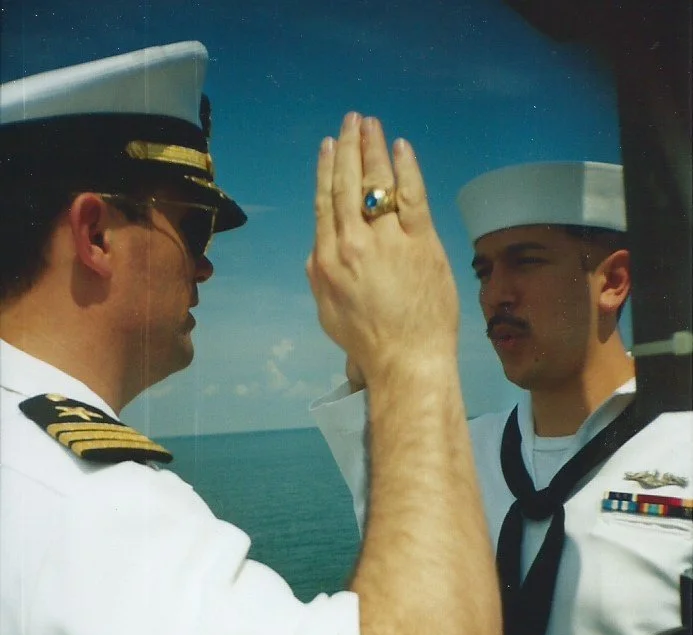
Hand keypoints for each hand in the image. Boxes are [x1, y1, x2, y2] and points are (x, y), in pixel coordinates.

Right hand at [306, 113, 458, 385]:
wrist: (406, 360)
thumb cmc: (367, 343)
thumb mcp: (327, 311)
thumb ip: (319, 273)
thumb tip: (319, 245)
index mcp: (327, 260)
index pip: (325, 203)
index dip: (325, 170)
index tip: (328, 146)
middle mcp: (353, 244)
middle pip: (348, 185)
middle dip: (348, 148)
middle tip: (350, 121)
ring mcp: (388, 241)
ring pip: (377, 183)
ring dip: (373, 148)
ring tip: (371, 124)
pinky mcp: (422, 243)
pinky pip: (412, 196)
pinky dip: (406, 168)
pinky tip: (401, 148)